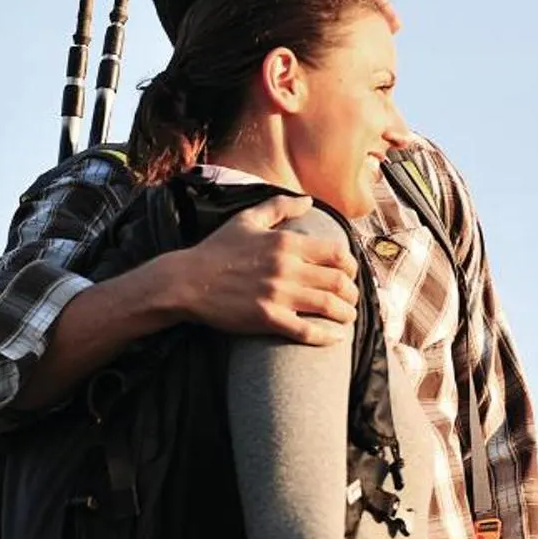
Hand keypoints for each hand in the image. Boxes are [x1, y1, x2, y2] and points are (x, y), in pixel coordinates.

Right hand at [162, 194, 359, 344]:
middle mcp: (286, 267)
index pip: (337, 253)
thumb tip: (308, 200)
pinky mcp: (266, 318)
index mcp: (286, 242)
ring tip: (346, 317)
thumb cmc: (215, 250)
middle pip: (338, 281)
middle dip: (352, 292)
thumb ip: (280, 206)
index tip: (349, 274)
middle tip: (351, 299)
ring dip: (345, 314)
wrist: (185, 282)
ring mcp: (277, 294)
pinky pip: (306, 330)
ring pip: (329, 306)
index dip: (351, 266)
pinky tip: (334, 338)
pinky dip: (326, 336)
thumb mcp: (247, 219)